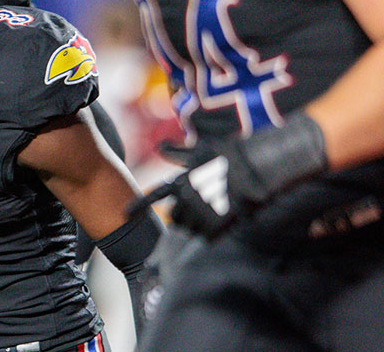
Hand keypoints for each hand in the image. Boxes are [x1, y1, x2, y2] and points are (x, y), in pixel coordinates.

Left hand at [128, 112, 328, 238]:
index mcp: (181, 182)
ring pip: (190, 229)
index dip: (136, 207)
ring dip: (196, 225)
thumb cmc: (230, 154)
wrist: (259, 165)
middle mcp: (189, 200)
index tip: (124, 214)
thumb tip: (162, 147)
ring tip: (209, 215)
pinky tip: (220, 223)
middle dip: (180, 216)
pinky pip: (209, 236)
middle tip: (192, 212)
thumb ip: (179, 153)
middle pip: (174, 218)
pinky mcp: (222, 224)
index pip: (152, 197)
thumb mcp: (201, 150)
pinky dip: (212, 232)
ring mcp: (205, 213)